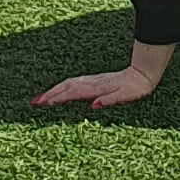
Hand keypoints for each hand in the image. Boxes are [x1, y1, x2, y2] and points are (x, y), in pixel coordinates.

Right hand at [35, 61, 166, 110]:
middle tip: (34, 102)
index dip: (56, 98)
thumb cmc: (137, 88)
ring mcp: (93, 80)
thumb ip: (110, 100)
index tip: (42, 103)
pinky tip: (61, 91)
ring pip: (69, 84)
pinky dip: (64, 87)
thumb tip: (94, 105)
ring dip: (54, 90)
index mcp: (97, 88)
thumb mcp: (126, 96)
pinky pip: (75, 84)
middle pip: (66, 86)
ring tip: (42, 98)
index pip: (72, 93)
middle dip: (50, 94)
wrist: (144, 73)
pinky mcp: (96, 81)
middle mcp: (92, 83)